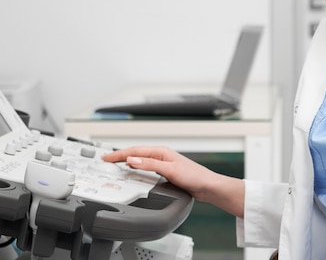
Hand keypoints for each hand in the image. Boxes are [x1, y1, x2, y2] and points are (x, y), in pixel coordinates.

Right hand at [102, 146, 244, 216]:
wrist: (207, 186)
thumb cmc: (194, 176)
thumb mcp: (169, 170)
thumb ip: (150, 165)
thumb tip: (132, 160)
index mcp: (161, 152)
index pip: (135, 151)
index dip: (119, 154)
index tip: (106, 157)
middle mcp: (161, 156)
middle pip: (136, 154)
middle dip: (120, 156)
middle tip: (106, 159)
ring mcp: (163, 164)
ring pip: (140, 160)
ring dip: (127, 161)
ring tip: (115, 163)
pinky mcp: (165, 172)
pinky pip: (146, 168)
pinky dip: (136, 168)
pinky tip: (133, 171)